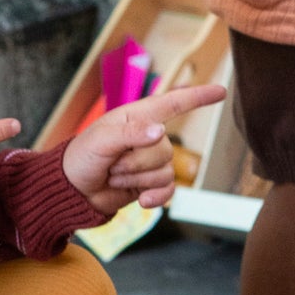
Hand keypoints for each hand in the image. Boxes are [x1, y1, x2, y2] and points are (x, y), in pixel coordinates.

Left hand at [63, 82, 226, 217]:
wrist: (73, 191)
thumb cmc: (82, 157)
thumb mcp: (101, 139)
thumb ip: (131, 133)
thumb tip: (161, 132)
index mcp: (138, 117)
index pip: (174, 103)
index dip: (198, 97)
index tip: (221, 92)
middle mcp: (149, 137)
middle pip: (166, 150)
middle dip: (136, 163)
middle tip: (112, 165)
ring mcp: (151, 162)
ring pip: (165, 172)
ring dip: (137, 180)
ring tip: (114, 176)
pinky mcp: (150, 184)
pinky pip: (167, 190)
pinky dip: (155, 198)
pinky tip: (141, 202)